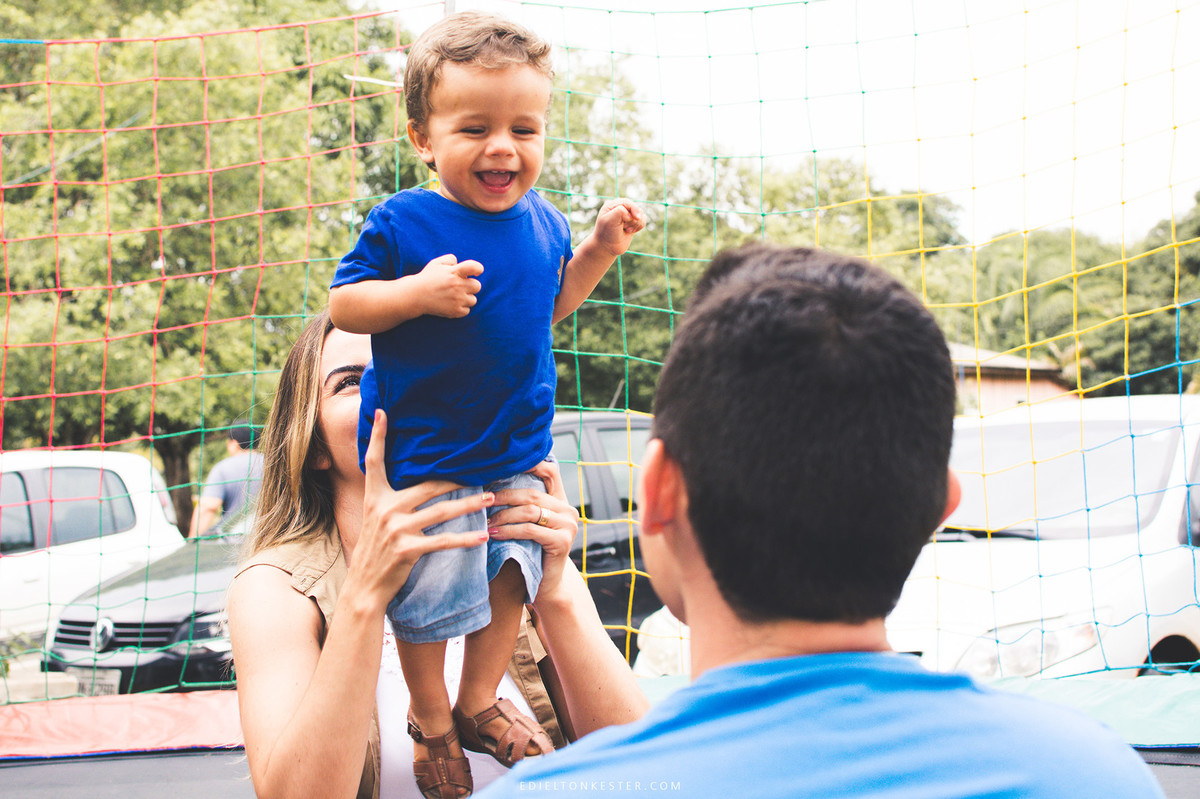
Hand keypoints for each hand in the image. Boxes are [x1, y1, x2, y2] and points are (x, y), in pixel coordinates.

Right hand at [351, 409, 490, 600]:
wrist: (365, 586)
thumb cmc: (376, 551)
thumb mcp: (376, 520)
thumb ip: (390, 499)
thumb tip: (415, 483)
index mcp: (375, 497)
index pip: (374, 461)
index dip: (378, 436)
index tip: (383, 412)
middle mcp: (384, 509)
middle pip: (428, 485)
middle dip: (457, 479)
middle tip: (482, 471)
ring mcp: (395, 529)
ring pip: (442, 511)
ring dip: (470, 505)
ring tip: (490, 498)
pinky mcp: (407, 549)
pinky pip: (444, 540)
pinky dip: (465, 539)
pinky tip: (482, 536)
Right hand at [414, 254, 483, 317]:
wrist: (415, 296)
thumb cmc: (427, 278)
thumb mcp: (436, 263)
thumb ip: (450, 259)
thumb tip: (459, 263)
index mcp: (454, 272)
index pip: (474, 267)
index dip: (478, 269)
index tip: (477, 272)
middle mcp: (457, 285)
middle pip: (477, 286)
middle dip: (470, 286)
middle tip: (460, 287)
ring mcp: (457, 299)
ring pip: (473, 300)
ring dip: (466, 298)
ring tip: (455, 296)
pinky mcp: (455, 311)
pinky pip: (467, 310)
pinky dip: (461, 308)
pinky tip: (452, 304)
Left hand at [487, 461, 578, 599]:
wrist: (545, 584)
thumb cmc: (532, 552)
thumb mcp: (530, 524)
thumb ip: (524, 505)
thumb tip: (495, 484)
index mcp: (562, 502)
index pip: (551, 472)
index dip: (531, 465)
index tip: (503, 466)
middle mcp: (569, 510)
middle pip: (532, 494)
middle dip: (504, 497)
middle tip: (483, 501)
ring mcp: (569, 525)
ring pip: (530, 511)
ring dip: (504, 515)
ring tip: (487, 522)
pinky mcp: (562, 541)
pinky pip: (530, 530)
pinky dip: (509, 530)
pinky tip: (494, 533)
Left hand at [590, 198, 645, 258]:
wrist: (607, 247)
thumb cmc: (606, 233)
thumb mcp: (610, 220)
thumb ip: (620, 211)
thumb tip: (632, 215)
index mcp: (612, 205)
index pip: (627, 202)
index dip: (633, 209)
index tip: (636, 218)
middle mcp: (620, 208)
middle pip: (636, 208)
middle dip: (633, 219)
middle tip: (624, 227)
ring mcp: (627, 215)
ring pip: (641, 214)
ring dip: (636, 224)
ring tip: (626, 230)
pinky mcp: (633, 222)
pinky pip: (643, 220)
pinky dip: (639, 226)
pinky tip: (630, 232)